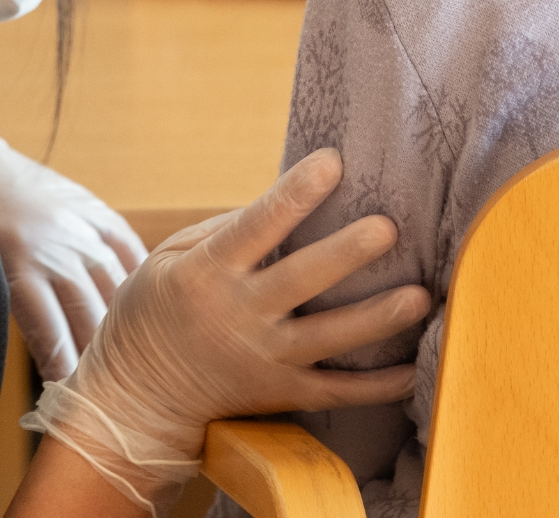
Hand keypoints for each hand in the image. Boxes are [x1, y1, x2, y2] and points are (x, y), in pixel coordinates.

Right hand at [0, 54, 147, 380]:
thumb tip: (119, 282)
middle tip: (140, 383)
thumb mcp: (64, 197)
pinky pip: (45, 322)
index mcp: (97, 217)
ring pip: (89, 315)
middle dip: (131, 343)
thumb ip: (94, 234)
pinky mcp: (16, 264)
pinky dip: (56, 355)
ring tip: (104, 395)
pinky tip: (63, 380)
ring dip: (96, 359)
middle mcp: (82, 234)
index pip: (140, 271)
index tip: (157, 342)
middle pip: (120, 301)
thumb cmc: (6, 185)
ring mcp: (51, 250)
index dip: (150, 310)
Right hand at [21, 149, 433, 510]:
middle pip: (302, 281)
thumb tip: (291, 203)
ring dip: (377, 318)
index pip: (257, 226)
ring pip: (329, 338)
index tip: (333, 161)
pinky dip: (378, 386)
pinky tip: (416, 368)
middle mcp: (239, 316)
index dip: (296, 193)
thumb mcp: (168, 258)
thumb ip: (226, 230)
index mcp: (207, 273)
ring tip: (422, 296)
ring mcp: (263, 360)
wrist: (137, 397)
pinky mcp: (280, 394)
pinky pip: (336, 392)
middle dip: (347, 253)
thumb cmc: (156, 311)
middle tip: (389, 228)